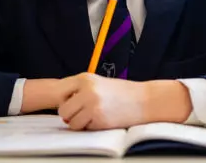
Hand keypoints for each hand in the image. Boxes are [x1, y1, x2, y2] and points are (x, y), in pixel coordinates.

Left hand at [57, 73, 191, 130]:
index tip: (71, 103)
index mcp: (85, 78)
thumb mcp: (99, 83)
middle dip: (71, 114)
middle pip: (62, 109)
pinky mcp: (99, 118)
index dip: (64, 100)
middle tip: (83, 112)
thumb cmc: (123, 92)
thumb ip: (80, 89)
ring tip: (94, 116)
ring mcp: (92, 104)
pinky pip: (83, 128)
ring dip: (80, 122)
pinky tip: (102, 119)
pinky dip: (90, 127)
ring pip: (71, 121)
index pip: (60, 91)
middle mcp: (87, 90)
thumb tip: (62, 104)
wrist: (145, 100)